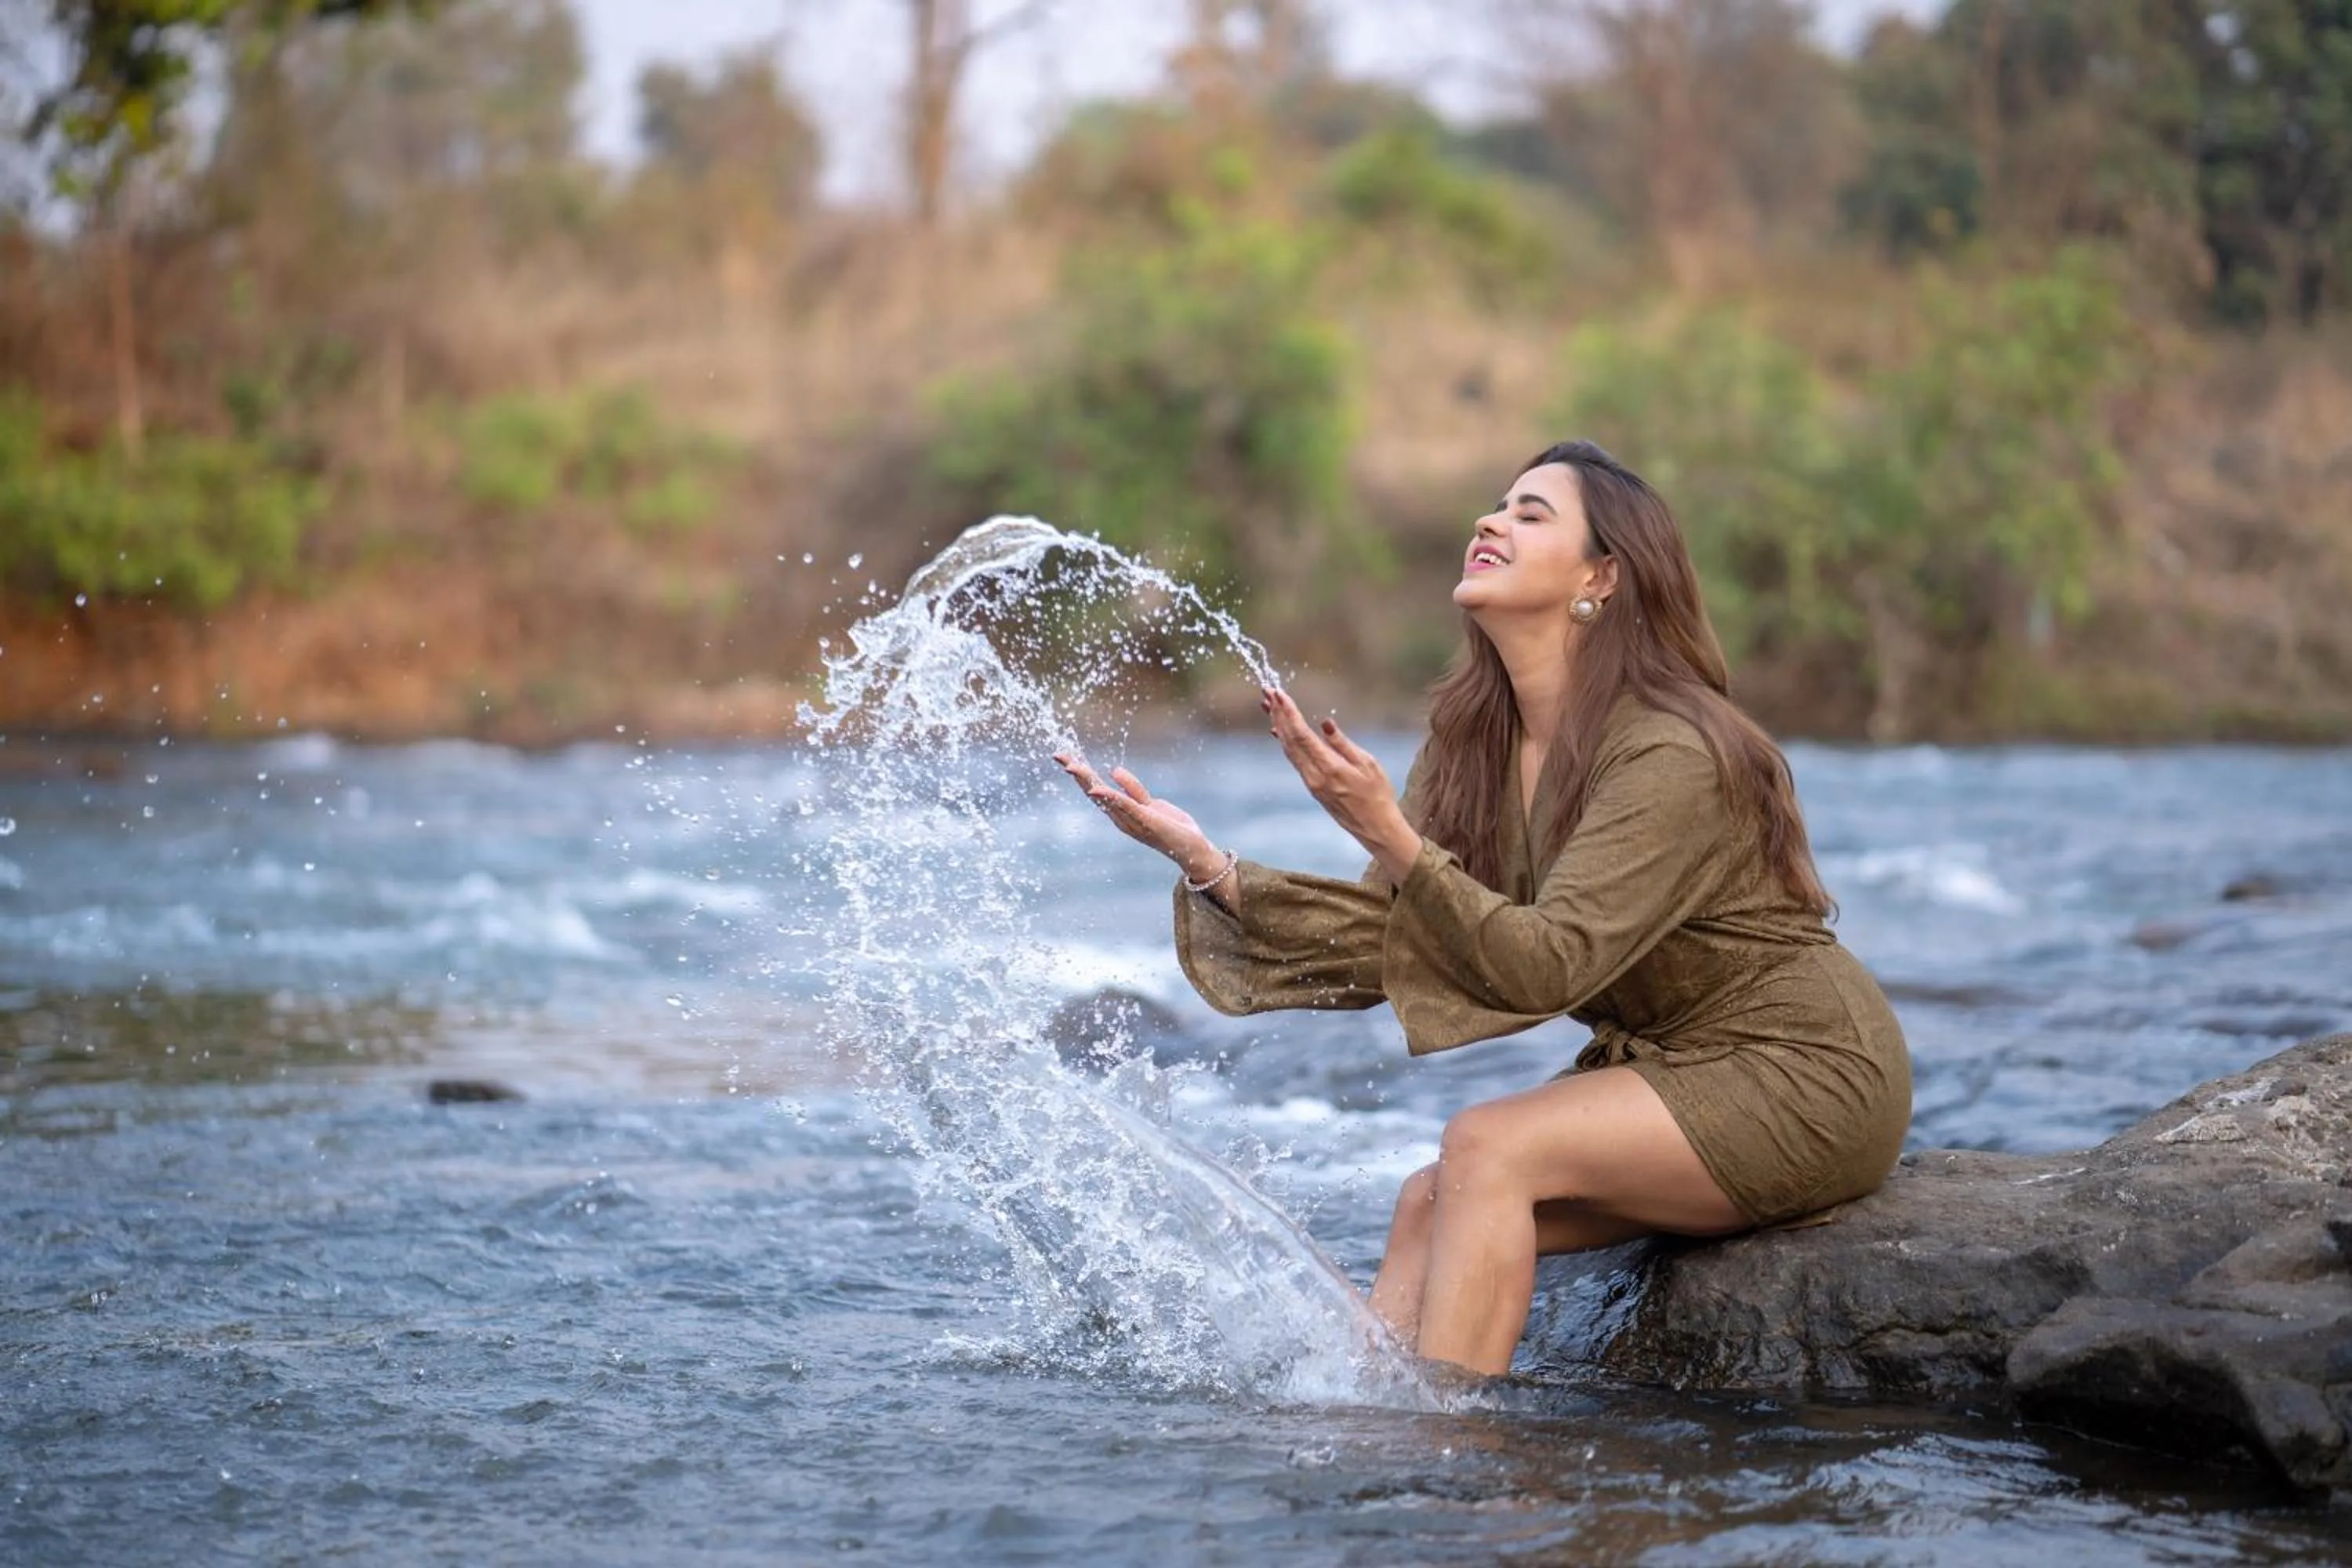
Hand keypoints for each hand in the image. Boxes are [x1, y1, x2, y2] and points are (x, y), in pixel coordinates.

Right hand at [1052, 752, 1221, 879]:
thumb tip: (1113, 769)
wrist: (1192, 850)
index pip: (1095, 788)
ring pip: (1104, 797)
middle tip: (1059, 756)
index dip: (1080, 773)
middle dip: (1076, 773)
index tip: (1064, 757)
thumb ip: (1132, 788)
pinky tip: (1097, 788)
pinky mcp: (1147, 820)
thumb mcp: (1149, 802)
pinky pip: (1126, 806)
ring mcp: (1132, 819)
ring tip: (1072, 766)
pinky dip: (1111, 797)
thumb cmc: (1171, 827)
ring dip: (1087, 781)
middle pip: (1093, 791)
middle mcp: (1120, 817)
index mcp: (1120, 811)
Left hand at [1262, 688, 1420, 881]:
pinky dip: (1286, 741)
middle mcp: (1314, 776)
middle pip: (1290, 740)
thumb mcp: (1368, 764)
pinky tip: (1280, 730)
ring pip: (1289, 750)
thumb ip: (1343, 744)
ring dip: (1279, 726)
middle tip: (1268, 692)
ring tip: (1269, 705)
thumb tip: (1325, 724)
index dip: (1288, 713)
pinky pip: (1294, 760)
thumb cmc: (1378, 795)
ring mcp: (1311, 783)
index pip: (1302, 735)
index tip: (1279, 694)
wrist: (1376, 828)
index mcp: (1329, 768)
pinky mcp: (1312, 787)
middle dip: (1278, 714)